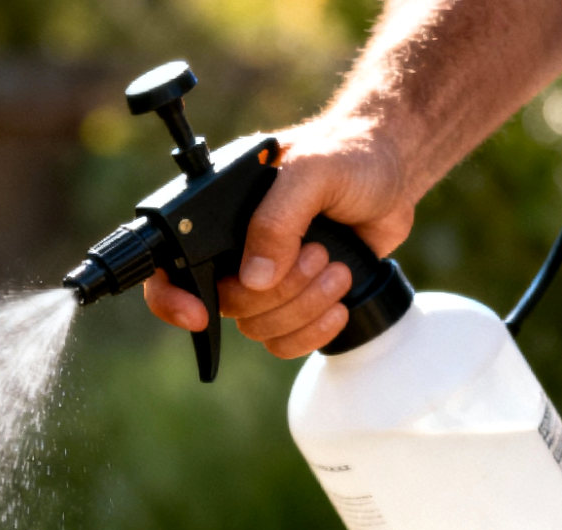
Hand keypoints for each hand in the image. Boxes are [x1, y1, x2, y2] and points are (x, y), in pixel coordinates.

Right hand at [143, 117, 417, 358]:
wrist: (393, 171)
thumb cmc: (350, 155)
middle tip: (317, 254)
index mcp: (217, 213)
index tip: (199, 315)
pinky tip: (338, 304)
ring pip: (258, 328)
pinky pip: (283, 342)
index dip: (171, 296)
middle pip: (226, 305)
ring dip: (304, 307)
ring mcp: (265, 278)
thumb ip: (278, 220)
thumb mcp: (311, 171)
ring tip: (337, 269)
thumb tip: (254, 279)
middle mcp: (233, 249)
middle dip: (279, 292)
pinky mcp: (296, 299)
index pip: (168, 264)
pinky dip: (313, 332)